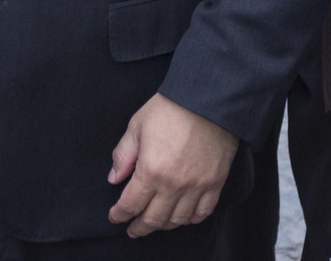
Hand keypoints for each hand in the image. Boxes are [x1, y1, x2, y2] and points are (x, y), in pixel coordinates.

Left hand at [108, 94, 238, 235]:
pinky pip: (203, 213)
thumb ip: (124, 155)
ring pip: (178, 220)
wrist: (208, 102)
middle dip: (139, 227)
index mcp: (151, 170)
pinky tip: (182, 217)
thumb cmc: (169, 110)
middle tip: (132, 229)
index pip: (131, 203)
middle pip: (154, 218)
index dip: (120, 214)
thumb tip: (114, 178)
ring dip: (164, 225)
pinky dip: (190, 219)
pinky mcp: (215, 184)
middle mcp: (174, 185)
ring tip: (154, 223)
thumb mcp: (136, 127)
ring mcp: (197, 187)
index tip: (114, 217)